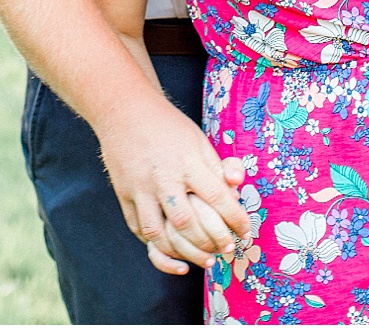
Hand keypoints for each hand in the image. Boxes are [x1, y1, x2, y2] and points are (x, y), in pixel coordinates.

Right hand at [97, 99, 248, 273]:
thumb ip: (218, 166)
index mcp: (187, 161)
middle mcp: (162, 178)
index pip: (216, 197)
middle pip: (186, 222)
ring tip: (201, 258)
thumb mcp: (199, 140)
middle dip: (209, 242)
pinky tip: (174, 252)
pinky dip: (156, 246)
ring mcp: (140, 189)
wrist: (124, 111)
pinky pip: (139, 230)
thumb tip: (237, 187)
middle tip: (225, 250)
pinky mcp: (123, 195)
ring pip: (158, 233)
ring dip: (181, 252)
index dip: (235, 219)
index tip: (245, 232)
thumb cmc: (169, 127)